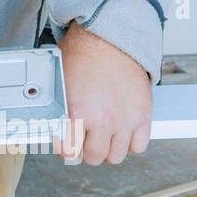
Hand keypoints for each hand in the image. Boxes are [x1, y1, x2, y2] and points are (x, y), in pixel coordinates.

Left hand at [56, 22, 151, 164]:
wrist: (110, 38)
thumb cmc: (83, 55)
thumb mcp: (60, 83)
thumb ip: (59, 110)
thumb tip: (53, 130)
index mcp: (78, 111)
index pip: (69, 151)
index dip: (65, 149)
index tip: (66, 144)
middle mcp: (103, 119)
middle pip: (94, 157)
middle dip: (86, 150)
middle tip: (84, 139)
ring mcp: (126, 119)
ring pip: (117, 156)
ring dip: (108, 149)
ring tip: (102, 135)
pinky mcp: (143, 115)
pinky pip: (139, 146)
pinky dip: (130, 143)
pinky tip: (121, 131)